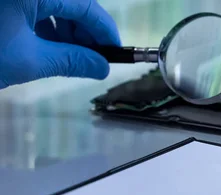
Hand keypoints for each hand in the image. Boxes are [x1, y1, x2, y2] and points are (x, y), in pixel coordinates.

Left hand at [0, 0, 120, 88]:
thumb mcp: (31, 61)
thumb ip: (72, 61)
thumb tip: (103, 67)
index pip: (84, 5)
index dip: (104, 29)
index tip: (116, 52)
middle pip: (71, 3)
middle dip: (85, 31)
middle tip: (92, 58)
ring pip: (54, 5)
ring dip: (66, 29)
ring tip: (68, 55)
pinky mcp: (7, 3)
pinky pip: (34, 6)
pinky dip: (46, 25)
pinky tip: (47, 46)